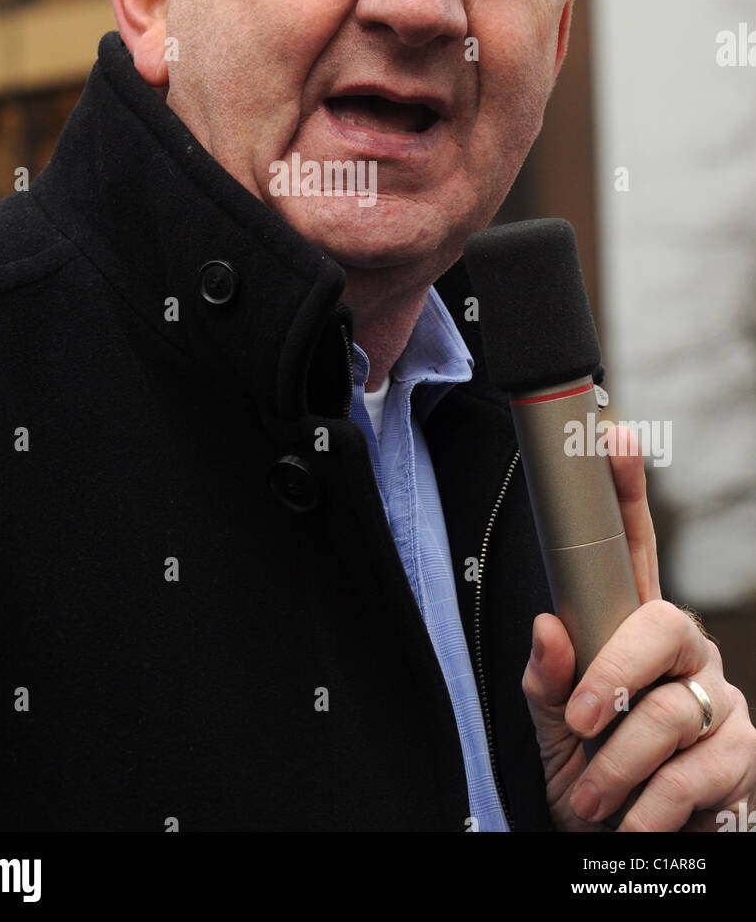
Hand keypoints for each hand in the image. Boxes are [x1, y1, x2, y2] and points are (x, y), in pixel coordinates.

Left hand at [521, 424, 755, 830]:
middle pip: (662, 623)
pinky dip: (651, 805)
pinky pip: (697, 769)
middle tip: (579, 720)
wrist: (623, 847)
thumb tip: (547, 628)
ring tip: (591, 796)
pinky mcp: (744, 752)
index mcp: (634, 627)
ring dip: (618, 765)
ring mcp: (719, 696)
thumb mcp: (552, 728)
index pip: (635, 547)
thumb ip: (547, 680)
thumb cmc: (588, 775)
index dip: (626, 489)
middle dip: (613, 676)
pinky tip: (633, 822)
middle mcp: (685, 649)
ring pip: (670, 710)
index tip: (612, 434)